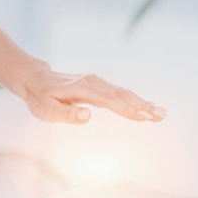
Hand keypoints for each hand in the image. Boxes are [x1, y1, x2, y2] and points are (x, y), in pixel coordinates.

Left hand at [19, 64, 166, 124]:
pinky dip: (134, 99)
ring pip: (123, 93)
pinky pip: (119, 92)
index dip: (127, 109)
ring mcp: (96, 82)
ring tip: (161, 114)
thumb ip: (66, 115)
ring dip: (143, 103)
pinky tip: (147, 106)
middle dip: (142, 106)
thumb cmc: (40, 98)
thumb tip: (88, 116)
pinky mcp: (97, 85)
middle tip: (161, 117)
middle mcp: (92, 82)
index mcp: (81, 89)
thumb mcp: (46, 111)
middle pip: (122, 95)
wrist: (36, 80)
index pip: (109, 100)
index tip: (143, 117)